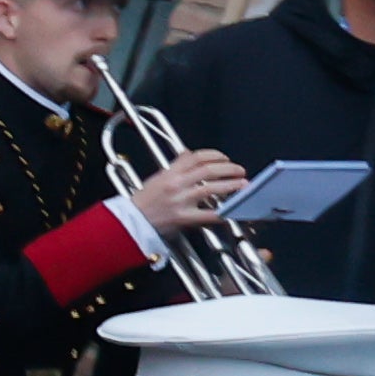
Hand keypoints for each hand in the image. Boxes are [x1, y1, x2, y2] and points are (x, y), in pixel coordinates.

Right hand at [126, 145, 248, 233]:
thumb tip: (188, 154)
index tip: (224, 158)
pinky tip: (233, 210)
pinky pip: (208, 214)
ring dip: (231, 186)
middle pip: (208, 170)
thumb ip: (175, 166)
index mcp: (170, 173)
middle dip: (228, 168)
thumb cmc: (143, 202)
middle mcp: (176, 184)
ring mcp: (180, 201)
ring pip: (211, 188)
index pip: (196, 157)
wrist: (132, 221)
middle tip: (239, 170)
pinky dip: (223, 212)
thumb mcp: (157, 177)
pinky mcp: (184, 217)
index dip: (215, 155)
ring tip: (242, 185)